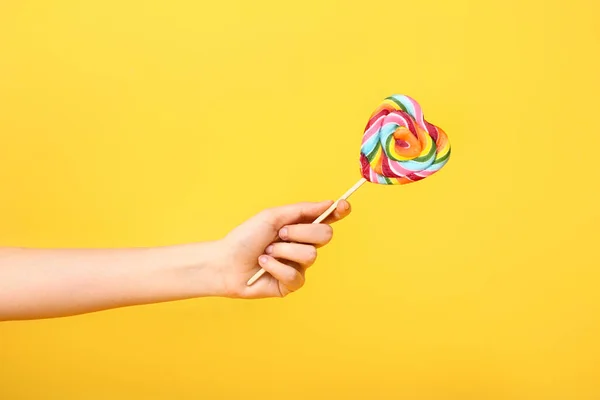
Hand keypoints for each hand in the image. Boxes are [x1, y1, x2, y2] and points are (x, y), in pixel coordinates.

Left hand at [211, 200, 350, 297]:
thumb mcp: (272, 217)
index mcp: (300, 226)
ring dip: (284, 250)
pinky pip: (296, 274)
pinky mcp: (292, 284)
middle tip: (281, 233)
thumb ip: (302, 210)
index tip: (343, 206)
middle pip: (325, 235)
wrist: (226, 262)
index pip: (327, 219)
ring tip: (266, 252)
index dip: (338, 212)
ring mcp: (299, 265)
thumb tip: (328, 203)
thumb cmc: (246, 238)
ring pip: (310, 255)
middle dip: (302, 232)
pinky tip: (263, 265)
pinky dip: (276, 267)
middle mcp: (303, 245)